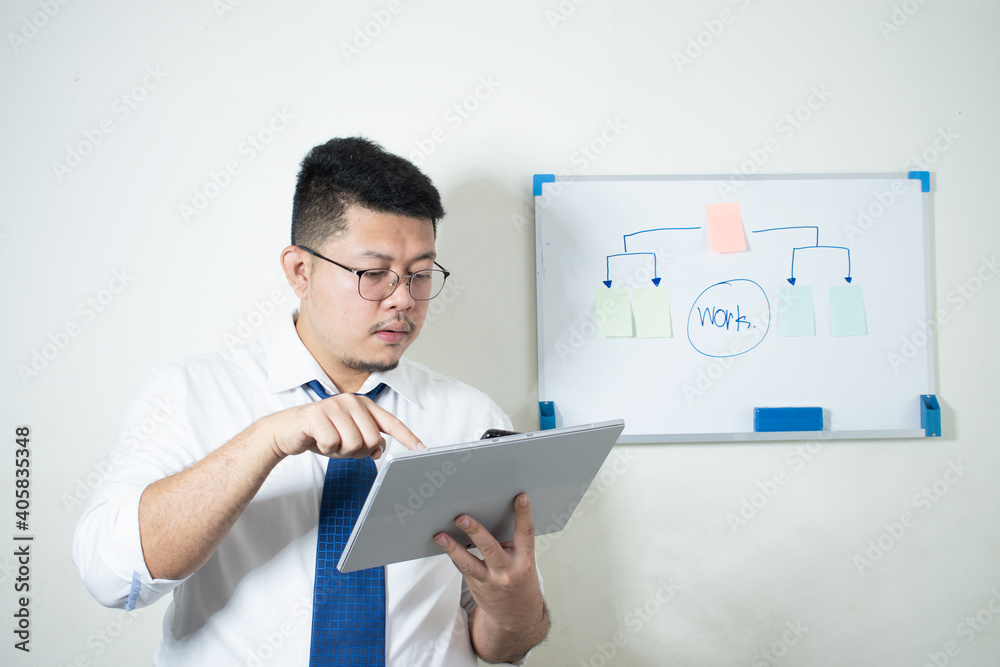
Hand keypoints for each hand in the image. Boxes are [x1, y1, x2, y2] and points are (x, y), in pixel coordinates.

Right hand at [265, 393, 422, 460]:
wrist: (287, 430)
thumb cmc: (322, 433)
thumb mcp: (349, 438)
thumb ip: (367, 441)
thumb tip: (379, 450)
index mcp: (363, 406)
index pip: (391, 423)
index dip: (407, 437)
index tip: (421, 449)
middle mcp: (352, 402)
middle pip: (372, 440)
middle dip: (358, 452)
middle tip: (342, 446)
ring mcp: (334, 406)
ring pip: (353, 444)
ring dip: (340, 451)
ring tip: (329, 442)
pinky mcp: (317, 415)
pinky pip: (332, 444)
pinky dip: (325, 449)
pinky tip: (317, 441)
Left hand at [434, 494, 547, 648]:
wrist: (518, 616)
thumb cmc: (520, 580)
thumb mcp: (524, 561)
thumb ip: (512, 543)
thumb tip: (489, 517)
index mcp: (525, 560)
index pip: (526, 534)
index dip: (524, 514)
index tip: (520, 497)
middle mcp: (508, 571)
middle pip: (491, 549)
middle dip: (476, 532)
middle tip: (462, 518)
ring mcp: (491, 580)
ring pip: (469, 564)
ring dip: (452, 548)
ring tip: (440, 536)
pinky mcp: (476, 586)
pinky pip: (462, 568)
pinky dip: (453, 554)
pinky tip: (442, 542)